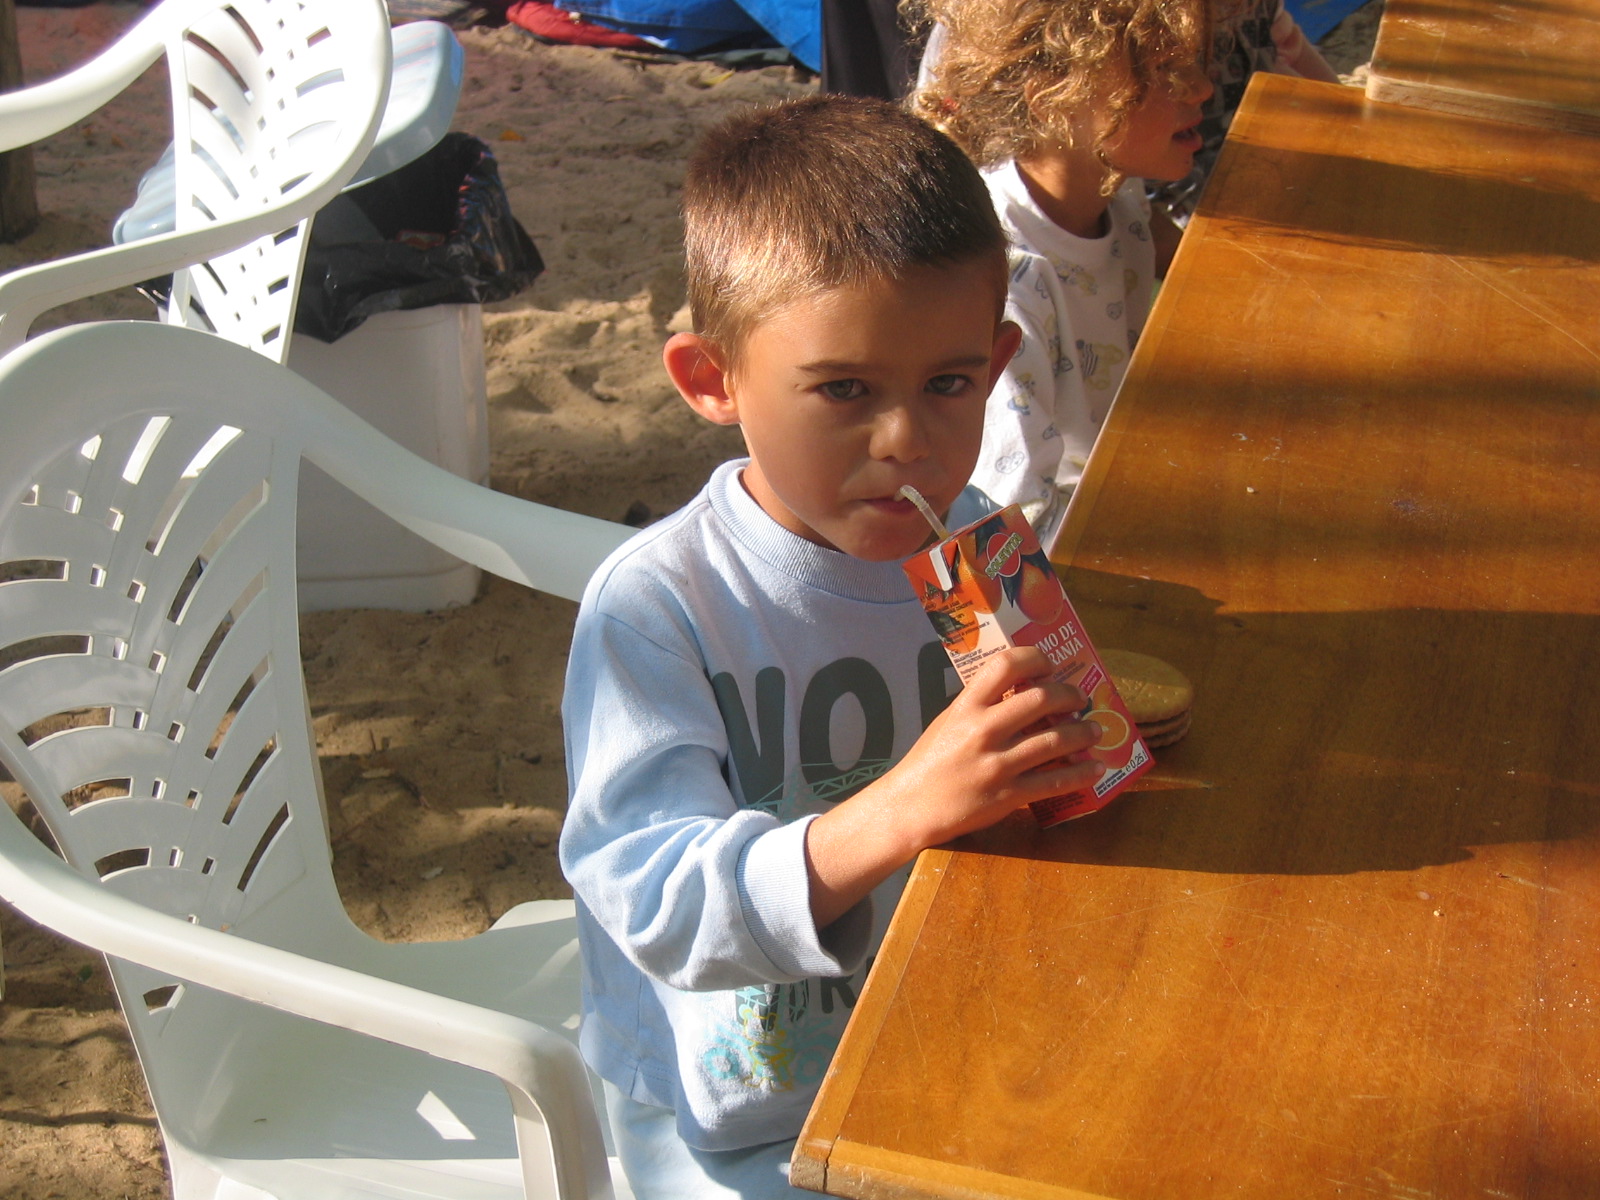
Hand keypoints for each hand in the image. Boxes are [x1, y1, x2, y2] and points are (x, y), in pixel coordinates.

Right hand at [805, 647, 1101, 926]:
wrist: (910, 806)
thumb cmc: (930, 761)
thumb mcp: (949, 722)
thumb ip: (982, 706)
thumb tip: (1022, 691)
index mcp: (966, 707)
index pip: (1005, 665)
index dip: (1035, 658)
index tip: (1049, 665)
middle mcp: (983, 731)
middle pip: (1040, 699)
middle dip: (1069, 696)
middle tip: (1079, 699)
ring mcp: (998, 765)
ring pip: (1055, 741)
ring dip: (1083, 733)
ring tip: (1094, 730)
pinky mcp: (1008, 795)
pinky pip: (1054, 782)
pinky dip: (1081, 773)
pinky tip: (1095, 767)